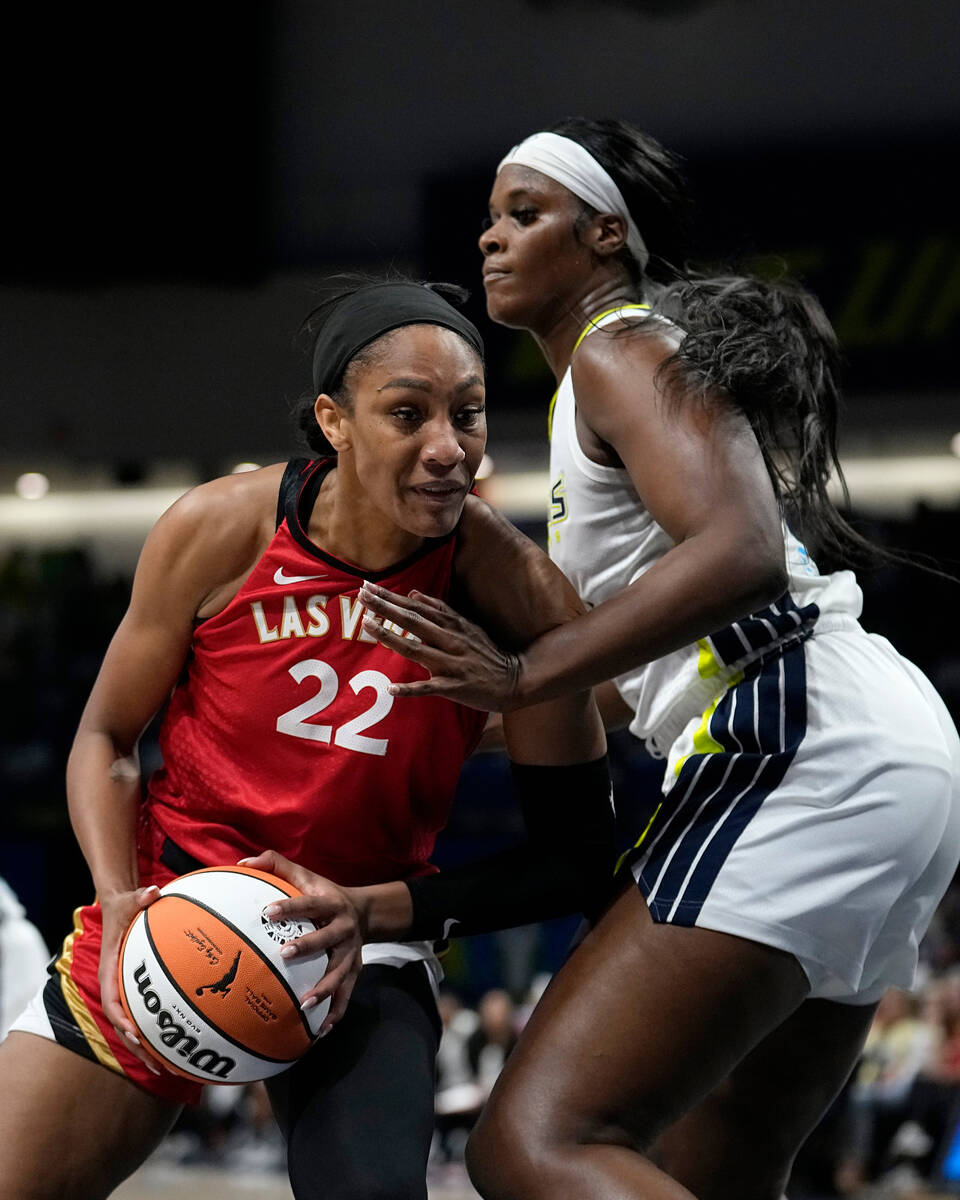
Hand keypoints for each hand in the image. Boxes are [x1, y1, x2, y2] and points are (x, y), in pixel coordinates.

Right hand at [99, 885, 164, 1075]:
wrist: (119, 904)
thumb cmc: (125, 904)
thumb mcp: (130, 899)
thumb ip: (140, 897)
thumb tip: (151, 891)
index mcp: (111, 969)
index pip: (111, 1001)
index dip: (122, 1020)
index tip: (135, 1036)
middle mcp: (116, 984)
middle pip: (123, 1024)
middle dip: (138, 1047)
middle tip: (158, 1067)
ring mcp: (127, 989)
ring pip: (135, 1024)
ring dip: (148, 1047)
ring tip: (169, 1069)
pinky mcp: (138, 988)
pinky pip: (147, 1012)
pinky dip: (159, 1028)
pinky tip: (181, 1041)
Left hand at [239, 850, 364, 1034]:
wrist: (366, 911)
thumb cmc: (324, 894)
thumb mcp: (306, 876)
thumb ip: (277, 865)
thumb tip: (242, 863)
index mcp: (331, 903)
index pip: (310, 903)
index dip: (290, 907)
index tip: (268, 912)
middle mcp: (344, 928)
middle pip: (329, 938)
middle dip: (309, 946)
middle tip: (284, 954)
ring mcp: (352, 952)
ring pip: (341, 971)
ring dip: (324, 988)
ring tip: (304, 1004)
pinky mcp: (355, 971)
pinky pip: (347, 995)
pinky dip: (335, 1012)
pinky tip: (320, 1030)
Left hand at [358, 582, 522, 712]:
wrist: (514, 680)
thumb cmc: (486, 653)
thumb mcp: (467, 626)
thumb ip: (441, 609)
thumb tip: (414, 593)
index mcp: (452, 624)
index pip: (416, 607)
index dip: (392, 597)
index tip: (369, 586)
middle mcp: (450, 640)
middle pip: (412, 621)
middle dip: (385, 607)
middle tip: (362, 595)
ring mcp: (452, 664)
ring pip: (416, 649)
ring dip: (391, 637)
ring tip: (368, 626)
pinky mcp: (455, 687)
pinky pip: (429, 688)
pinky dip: (410, 689)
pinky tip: (391, 689)